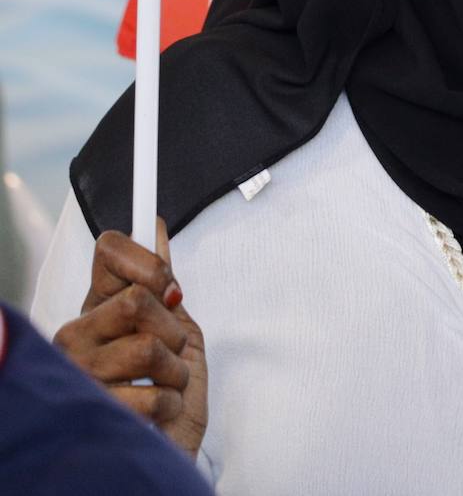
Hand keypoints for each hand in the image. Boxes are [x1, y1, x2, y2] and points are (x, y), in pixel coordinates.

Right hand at [53, 219, 207, 456]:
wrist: (167, 446)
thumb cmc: (168, 388)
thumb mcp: (176, 328)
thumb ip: (163, 285)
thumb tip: (153, 226)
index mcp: (96, 308)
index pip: (110, 249)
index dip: (151, 264)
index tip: (171, 291)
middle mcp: (76, 336)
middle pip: (138, 299)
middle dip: (173, 330)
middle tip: (170, 354)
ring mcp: (78, 375)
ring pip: (149, 348)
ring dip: (175, 374)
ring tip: (164, 387)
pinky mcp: (92, 414)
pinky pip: (152, 396)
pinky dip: (169, 405)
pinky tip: (155, 413)